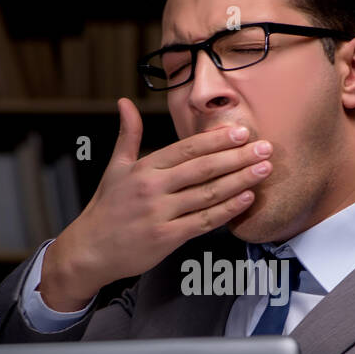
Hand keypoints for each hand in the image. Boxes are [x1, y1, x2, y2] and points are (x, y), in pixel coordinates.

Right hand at [38, 97, 273, 310]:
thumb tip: (125, 103)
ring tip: (263, 169)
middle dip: (238, 157)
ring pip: (208, 194)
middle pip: (203, 169)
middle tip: (265, 148)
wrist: (89, 250)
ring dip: (240, 180)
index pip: (186, 149)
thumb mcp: (114, 168)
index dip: (216, 140)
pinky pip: (204, 221)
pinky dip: (227, 210)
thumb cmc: (106, 209)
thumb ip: (128, 135)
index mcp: (143, 169)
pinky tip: (246, 199)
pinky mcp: (167, 238)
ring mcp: (161, 214)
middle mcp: (153, 189)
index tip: (241, 133)